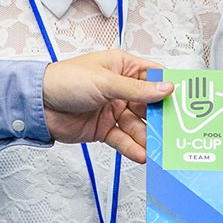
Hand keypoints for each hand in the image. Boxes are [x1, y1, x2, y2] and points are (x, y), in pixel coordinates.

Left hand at [41, 49, 172, 160]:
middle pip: (150, 105)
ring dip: (147, 137)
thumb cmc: (65, 80)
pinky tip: (141, 154)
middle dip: (161, 119)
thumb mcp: (105, 81)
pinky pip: (123, 139)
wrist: (37, 104)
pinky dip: (132, 148)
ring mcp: (113, 109)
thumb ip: (138, 89)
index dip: (169, 88)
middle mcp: (121, 88)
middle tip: (174, 131)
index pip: (154, 77)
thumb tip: (166, 89)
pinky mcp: (104, 129)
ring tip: (158, 149)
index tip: (185, 101)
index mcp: (123, 67)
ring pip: (138, 126)